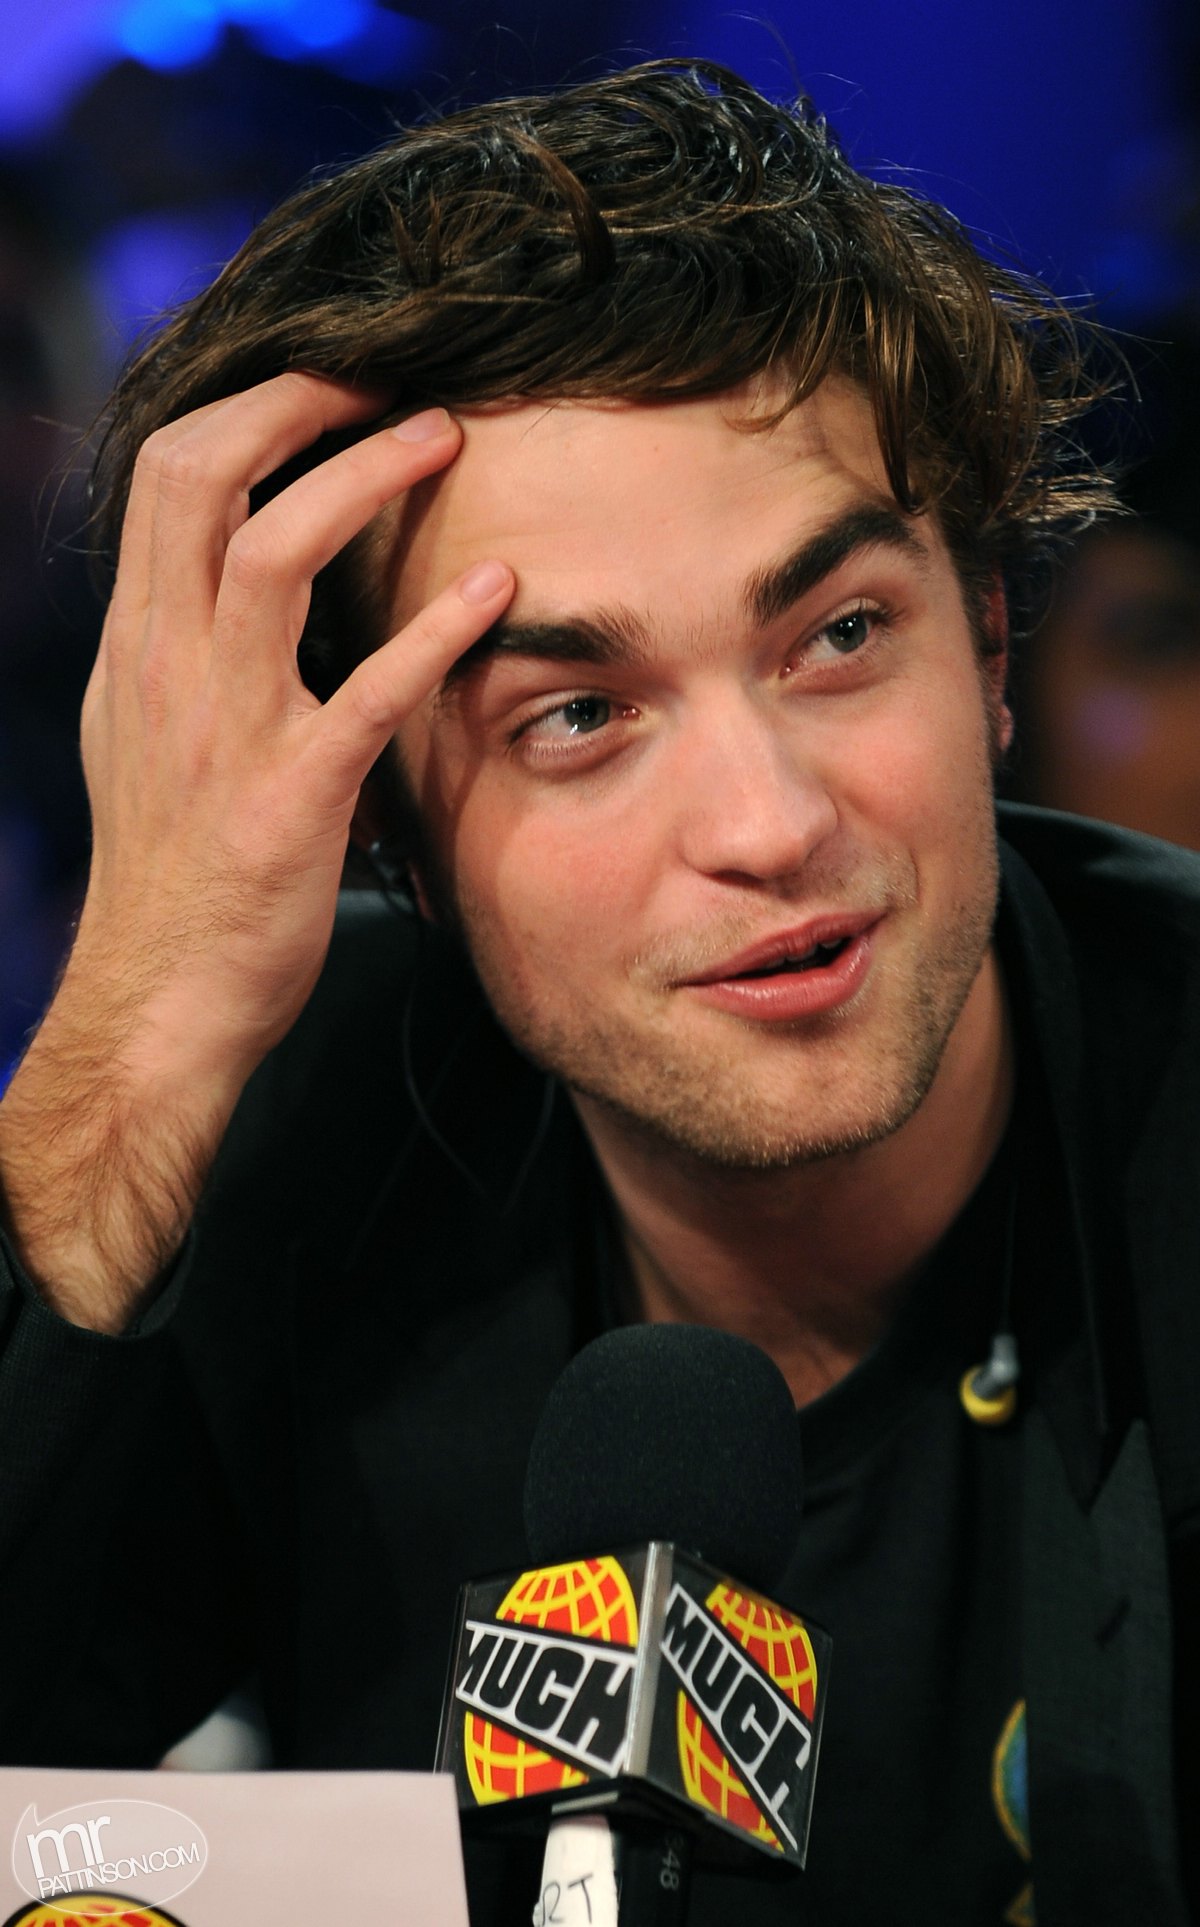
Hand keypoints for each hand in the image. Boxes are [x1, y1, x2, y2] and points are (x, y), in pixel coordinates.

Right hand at [0, 373, 512, 1325]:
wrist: (162, 1000)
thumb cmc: (172, 874)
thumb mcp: (148, 739)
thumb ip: (182, 650)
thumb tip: (224, 579)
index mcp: (137, 644)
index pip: (166, 473)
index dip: (248, 404)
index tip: (325, 381)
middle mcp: (166, 664)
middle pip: (201, 474)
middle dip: (297, 402)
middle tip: (387, 379)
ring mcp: (224, 725)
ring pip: (274, 550)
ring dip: (363, 477)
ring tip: (443, 440)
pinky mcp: (290, 796)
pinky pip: (365, 690)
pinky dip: (433, 631)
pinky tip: (494, 593)